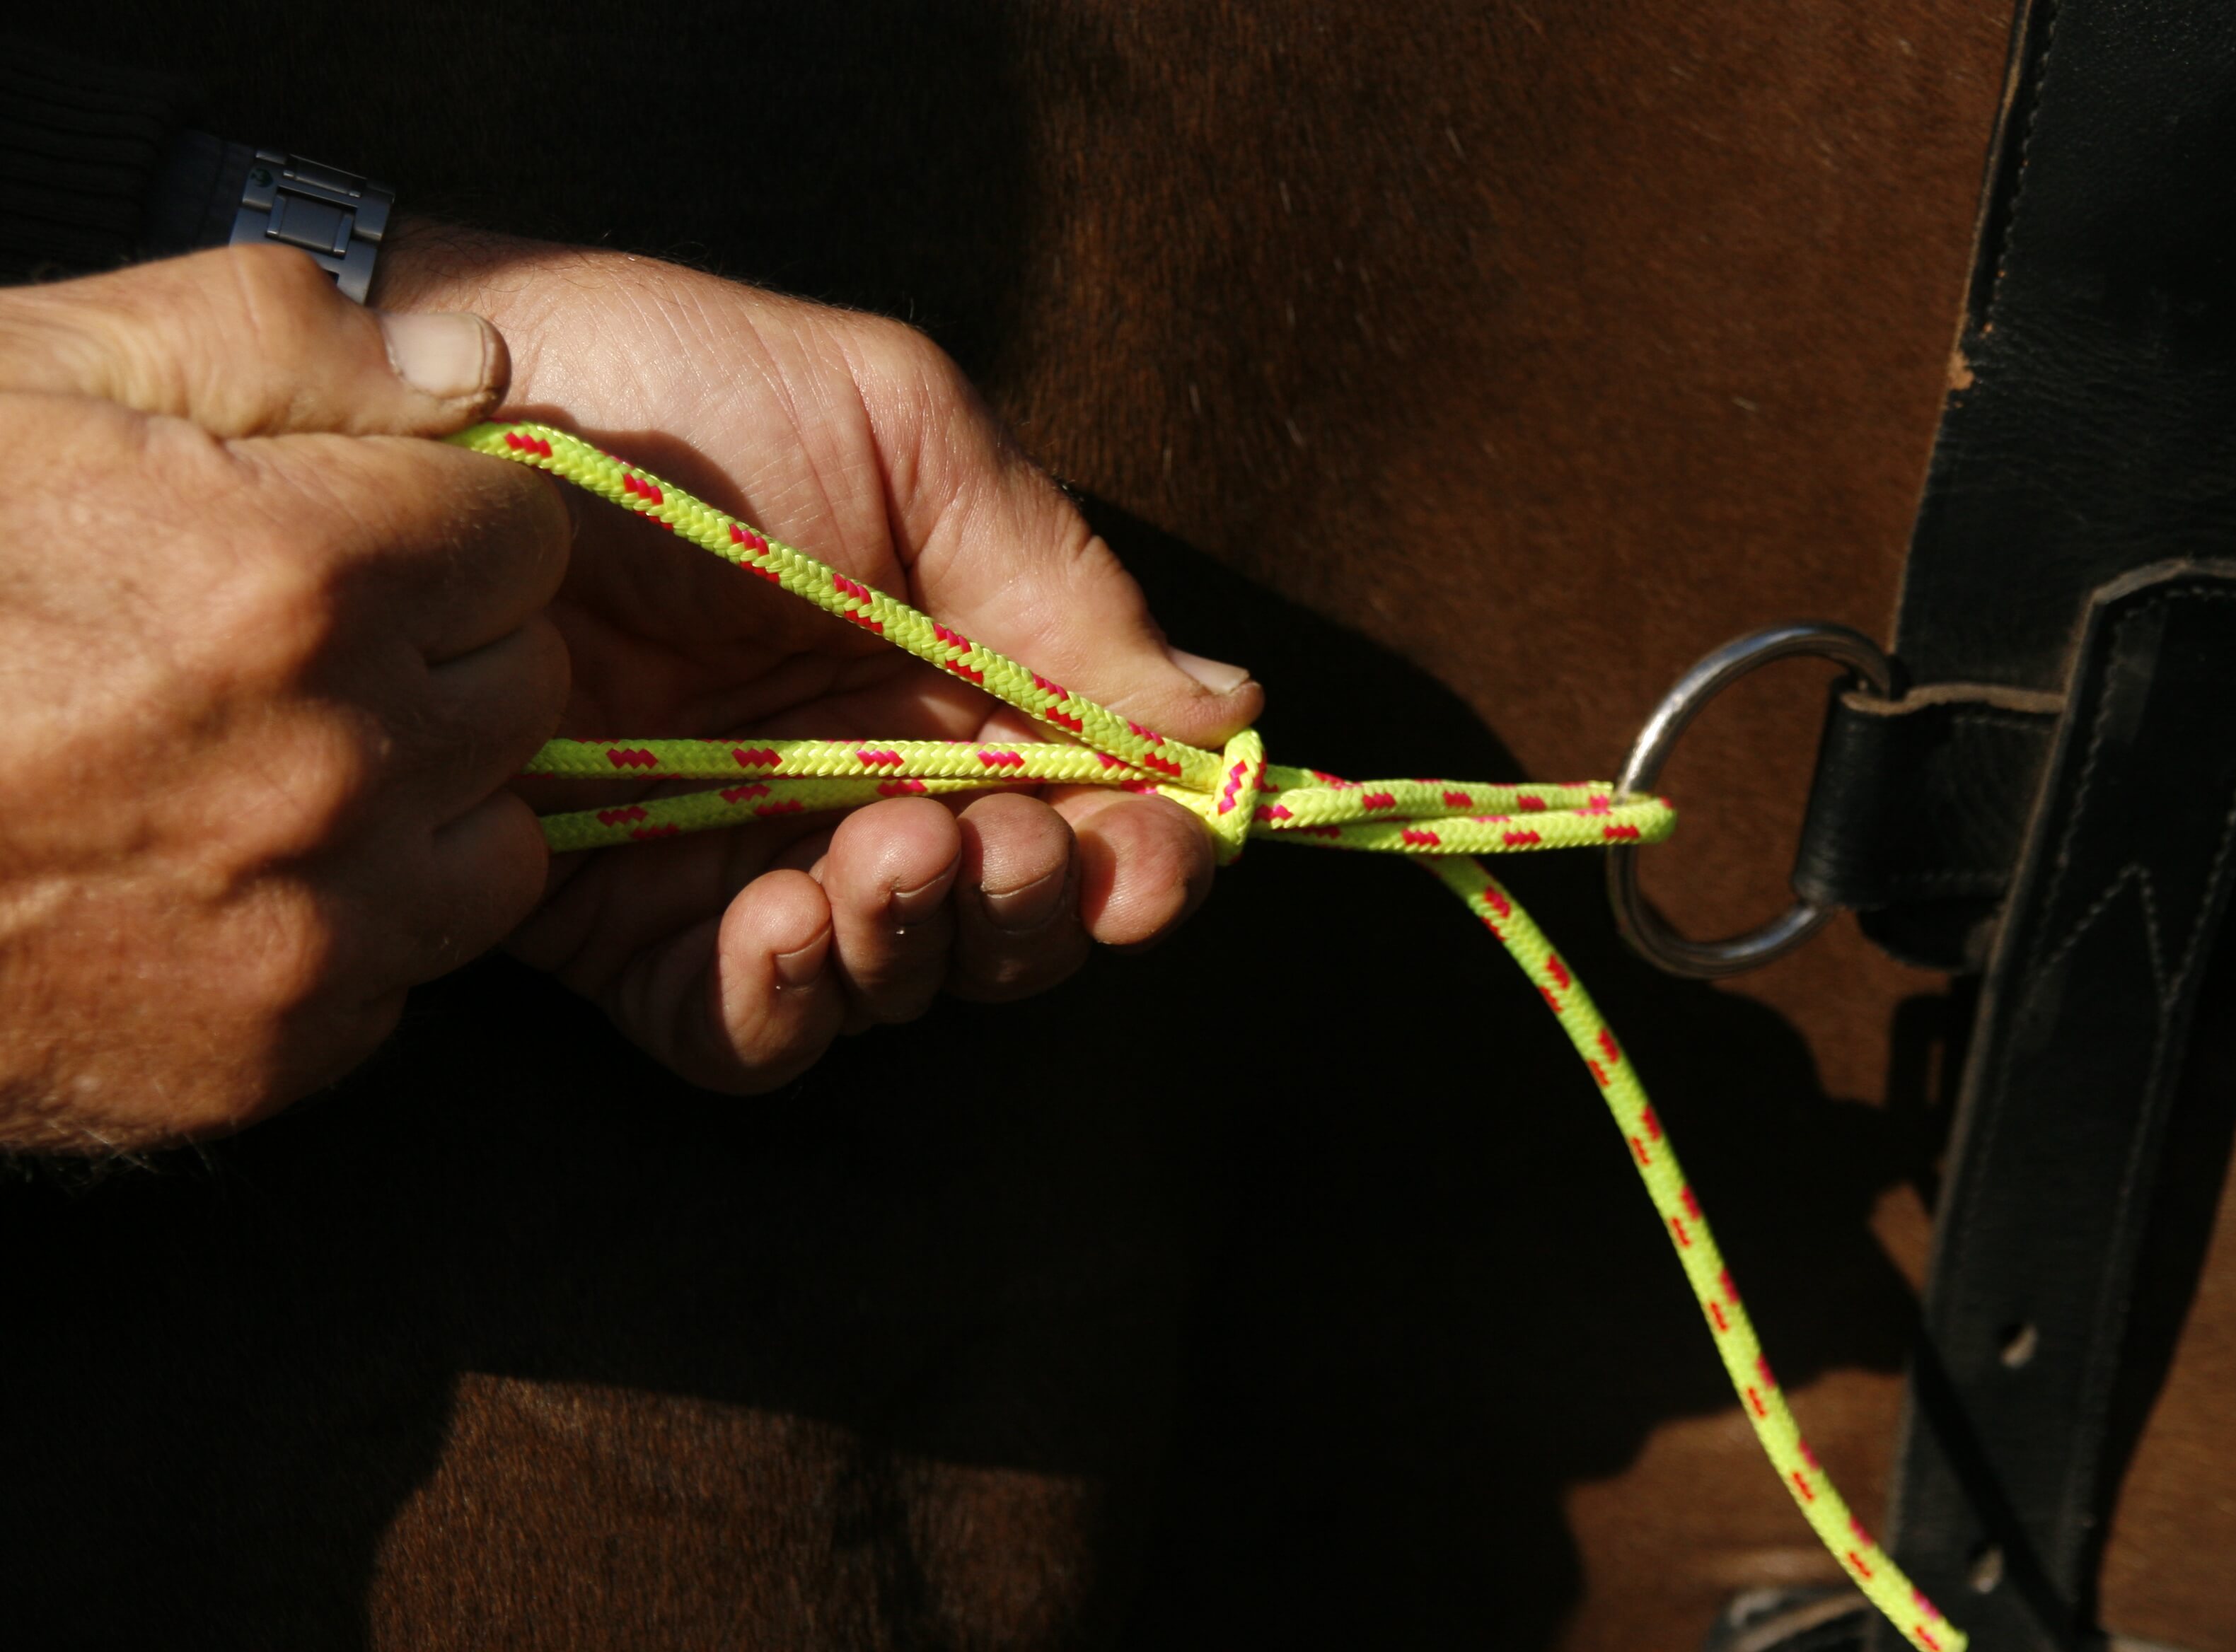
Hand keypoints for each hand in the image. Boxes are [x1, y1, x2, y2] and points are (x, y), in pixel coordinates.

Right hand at [0, 246, 569, 1149]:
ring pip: (495, 847)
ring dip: (417, 803)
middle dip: (437, 653)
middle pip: (524, 687)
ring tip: (256, 767)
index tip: (358, 531)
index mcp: (299, 574)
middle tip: (284, 648)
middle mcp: (332, 762)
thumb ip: (274, 337)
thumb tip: (468, 365)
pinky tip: (205, 880)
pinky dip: (337, 929)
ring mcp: (307, 928)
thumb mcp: (25, 369)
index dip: (441, 520)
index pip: (526, 536)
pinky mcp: (265, 1056)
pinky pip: (402, 978)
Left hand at [373, 227, 1261, 1091]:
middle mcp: (874, 787)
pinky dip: (781, 1006)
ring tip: (877, 853)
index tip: (1153, 858)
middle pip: (1013, 929)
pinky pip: (735, 1031)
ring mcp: (753, 860)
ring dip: (916, 946)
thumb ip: (1063, 591)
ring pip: (892, 990)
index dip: (1148, 861)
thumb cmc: (681, 391)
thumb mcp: (904, 439)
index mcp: (964, 681)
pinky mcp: (627, 922)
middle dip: (1032, 909)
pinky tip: (775, 918)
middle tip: (991, 840)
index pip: (1101, 815)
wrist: (443, 409)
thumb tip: (1233, 717)